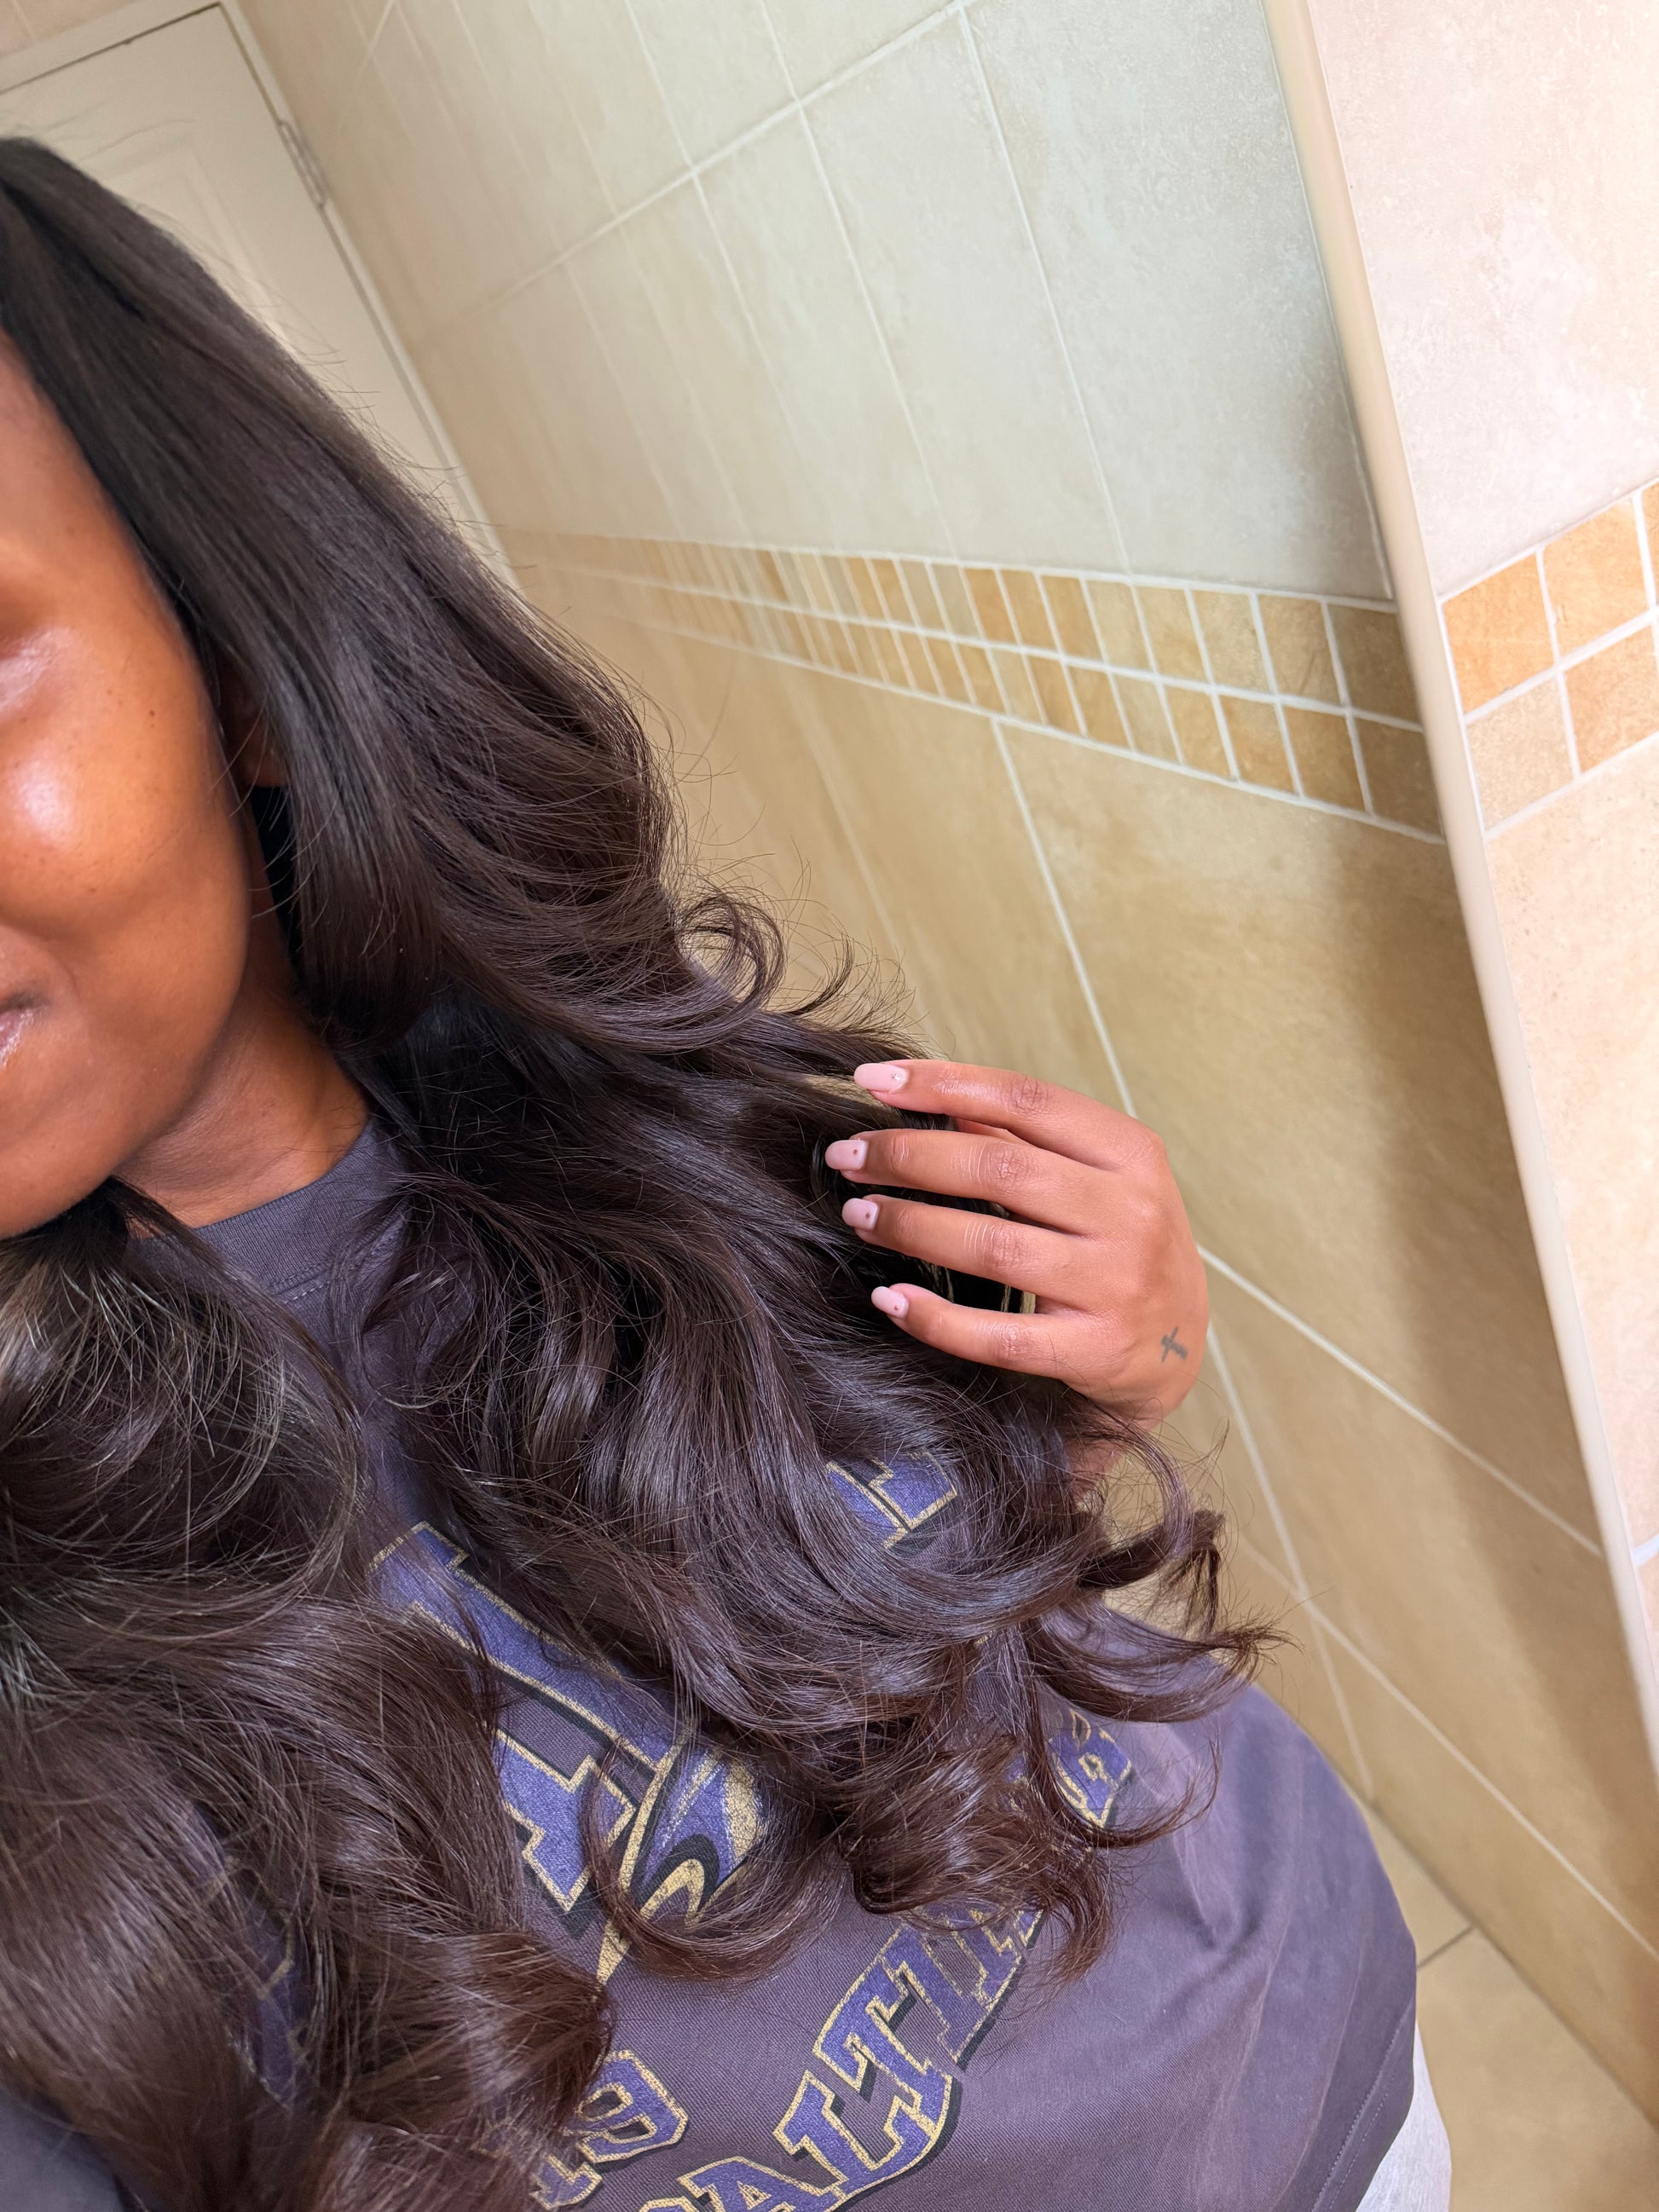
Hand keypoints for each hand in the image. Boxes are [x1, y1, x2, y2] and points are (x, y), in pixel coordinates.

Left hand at [824, 1060, 1205, 1421]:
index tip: (871, 1082)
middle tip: (847, 1156)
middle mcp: (1132, 1213)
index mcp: (1131, 1152)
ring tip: (858, 1214)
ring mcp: (1116, 1284)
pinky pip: (999, 1336)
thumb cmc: (1118, 1239)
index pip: (1025, 1099)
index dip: (942, 1084)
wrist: (1177, 1343)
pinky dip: (935, 1318)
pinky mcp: (1094, 1350)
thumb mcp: (1094, 1175)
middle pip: (999, 1170)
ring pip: (993, 1246)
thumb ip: (1021, 1138)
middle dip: (908, 1157)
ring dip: (911, 1225)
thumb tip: (931, 1100)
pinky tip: (889, 1297)